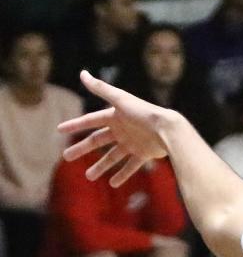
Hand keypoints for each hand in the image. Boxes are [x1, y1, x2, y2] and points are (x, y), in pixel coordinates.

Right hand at [58, 71, 174, 186]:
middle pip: (98, 141)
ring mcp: (133, 143)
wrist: (168, 129)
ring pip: (112, 157)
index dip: (75, 125)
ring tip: (89, 177)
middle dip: (82, 149)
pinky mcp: (144, 154)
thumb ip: (101, 88)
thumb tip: (82, 73)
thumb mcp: (119, 99)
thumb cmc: (144, 112)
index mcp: (115, 116)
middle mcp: (122, 130)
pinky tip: (113, 184)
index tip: (59, 130)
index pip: (90, 121)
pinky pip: (131, 166)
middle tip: (66, 156)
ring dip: (101, 166)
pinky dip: (123, 175)